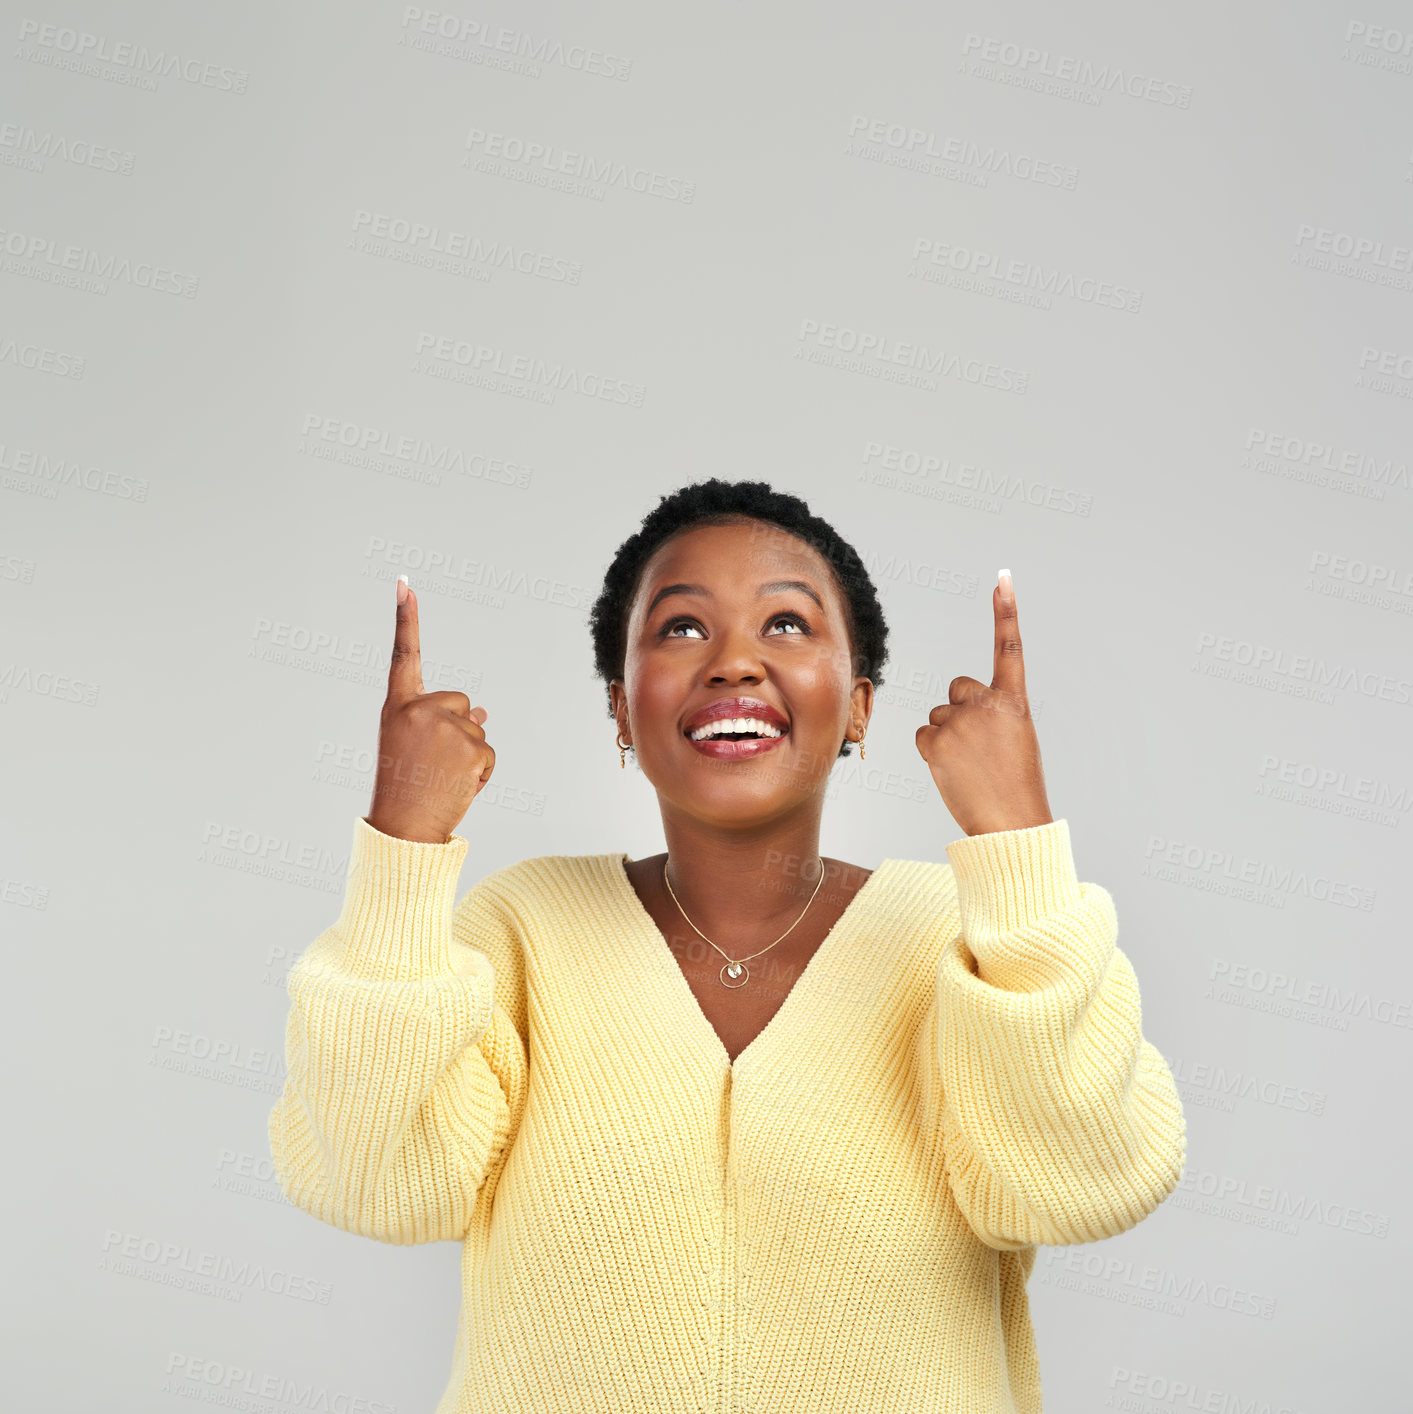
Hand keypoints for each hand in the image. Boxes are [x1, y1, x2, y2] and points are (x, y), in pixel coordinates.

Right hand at [365, 578, 494, 843]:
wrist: (404, 828)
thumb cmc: (405, 787)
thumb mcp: (412, 746)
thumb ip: (439, 721)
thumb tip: (482, 713)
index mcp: (397, 707)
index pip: (403, 655)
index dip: (405, 618)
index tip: (404, 583)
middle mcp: (419, 709)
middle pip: (461, 701)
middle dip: (457, 728)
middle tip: (433, 764)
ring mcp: (446, 727)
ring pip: (477, 729)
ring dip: (469, 755)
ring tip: (442, 778)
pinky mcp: (471, 747)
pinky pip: (488, 752)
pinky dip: (481, 772)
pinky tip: (458, 785)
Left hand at [914, 571, 1052, 836]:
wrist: (1010, 823)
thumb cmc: (1016, 786)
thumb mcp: (1015, 741)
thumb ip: (992, 716)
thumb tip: (956, 711)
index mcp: (1015, 703)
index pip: (1009, 649)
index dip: (1005, 612)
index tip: (1002, 579)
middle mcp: (987, 704)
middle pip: (957, 688)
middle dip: (961, 710)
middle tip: (978, 745)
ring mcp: (960, 721)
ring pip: (938, 716)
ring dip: (947, 735)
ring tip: (969, 765)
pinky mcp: (935, 741)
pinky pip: (922, 736)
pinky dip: (932, 752)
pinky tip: (952, 770)